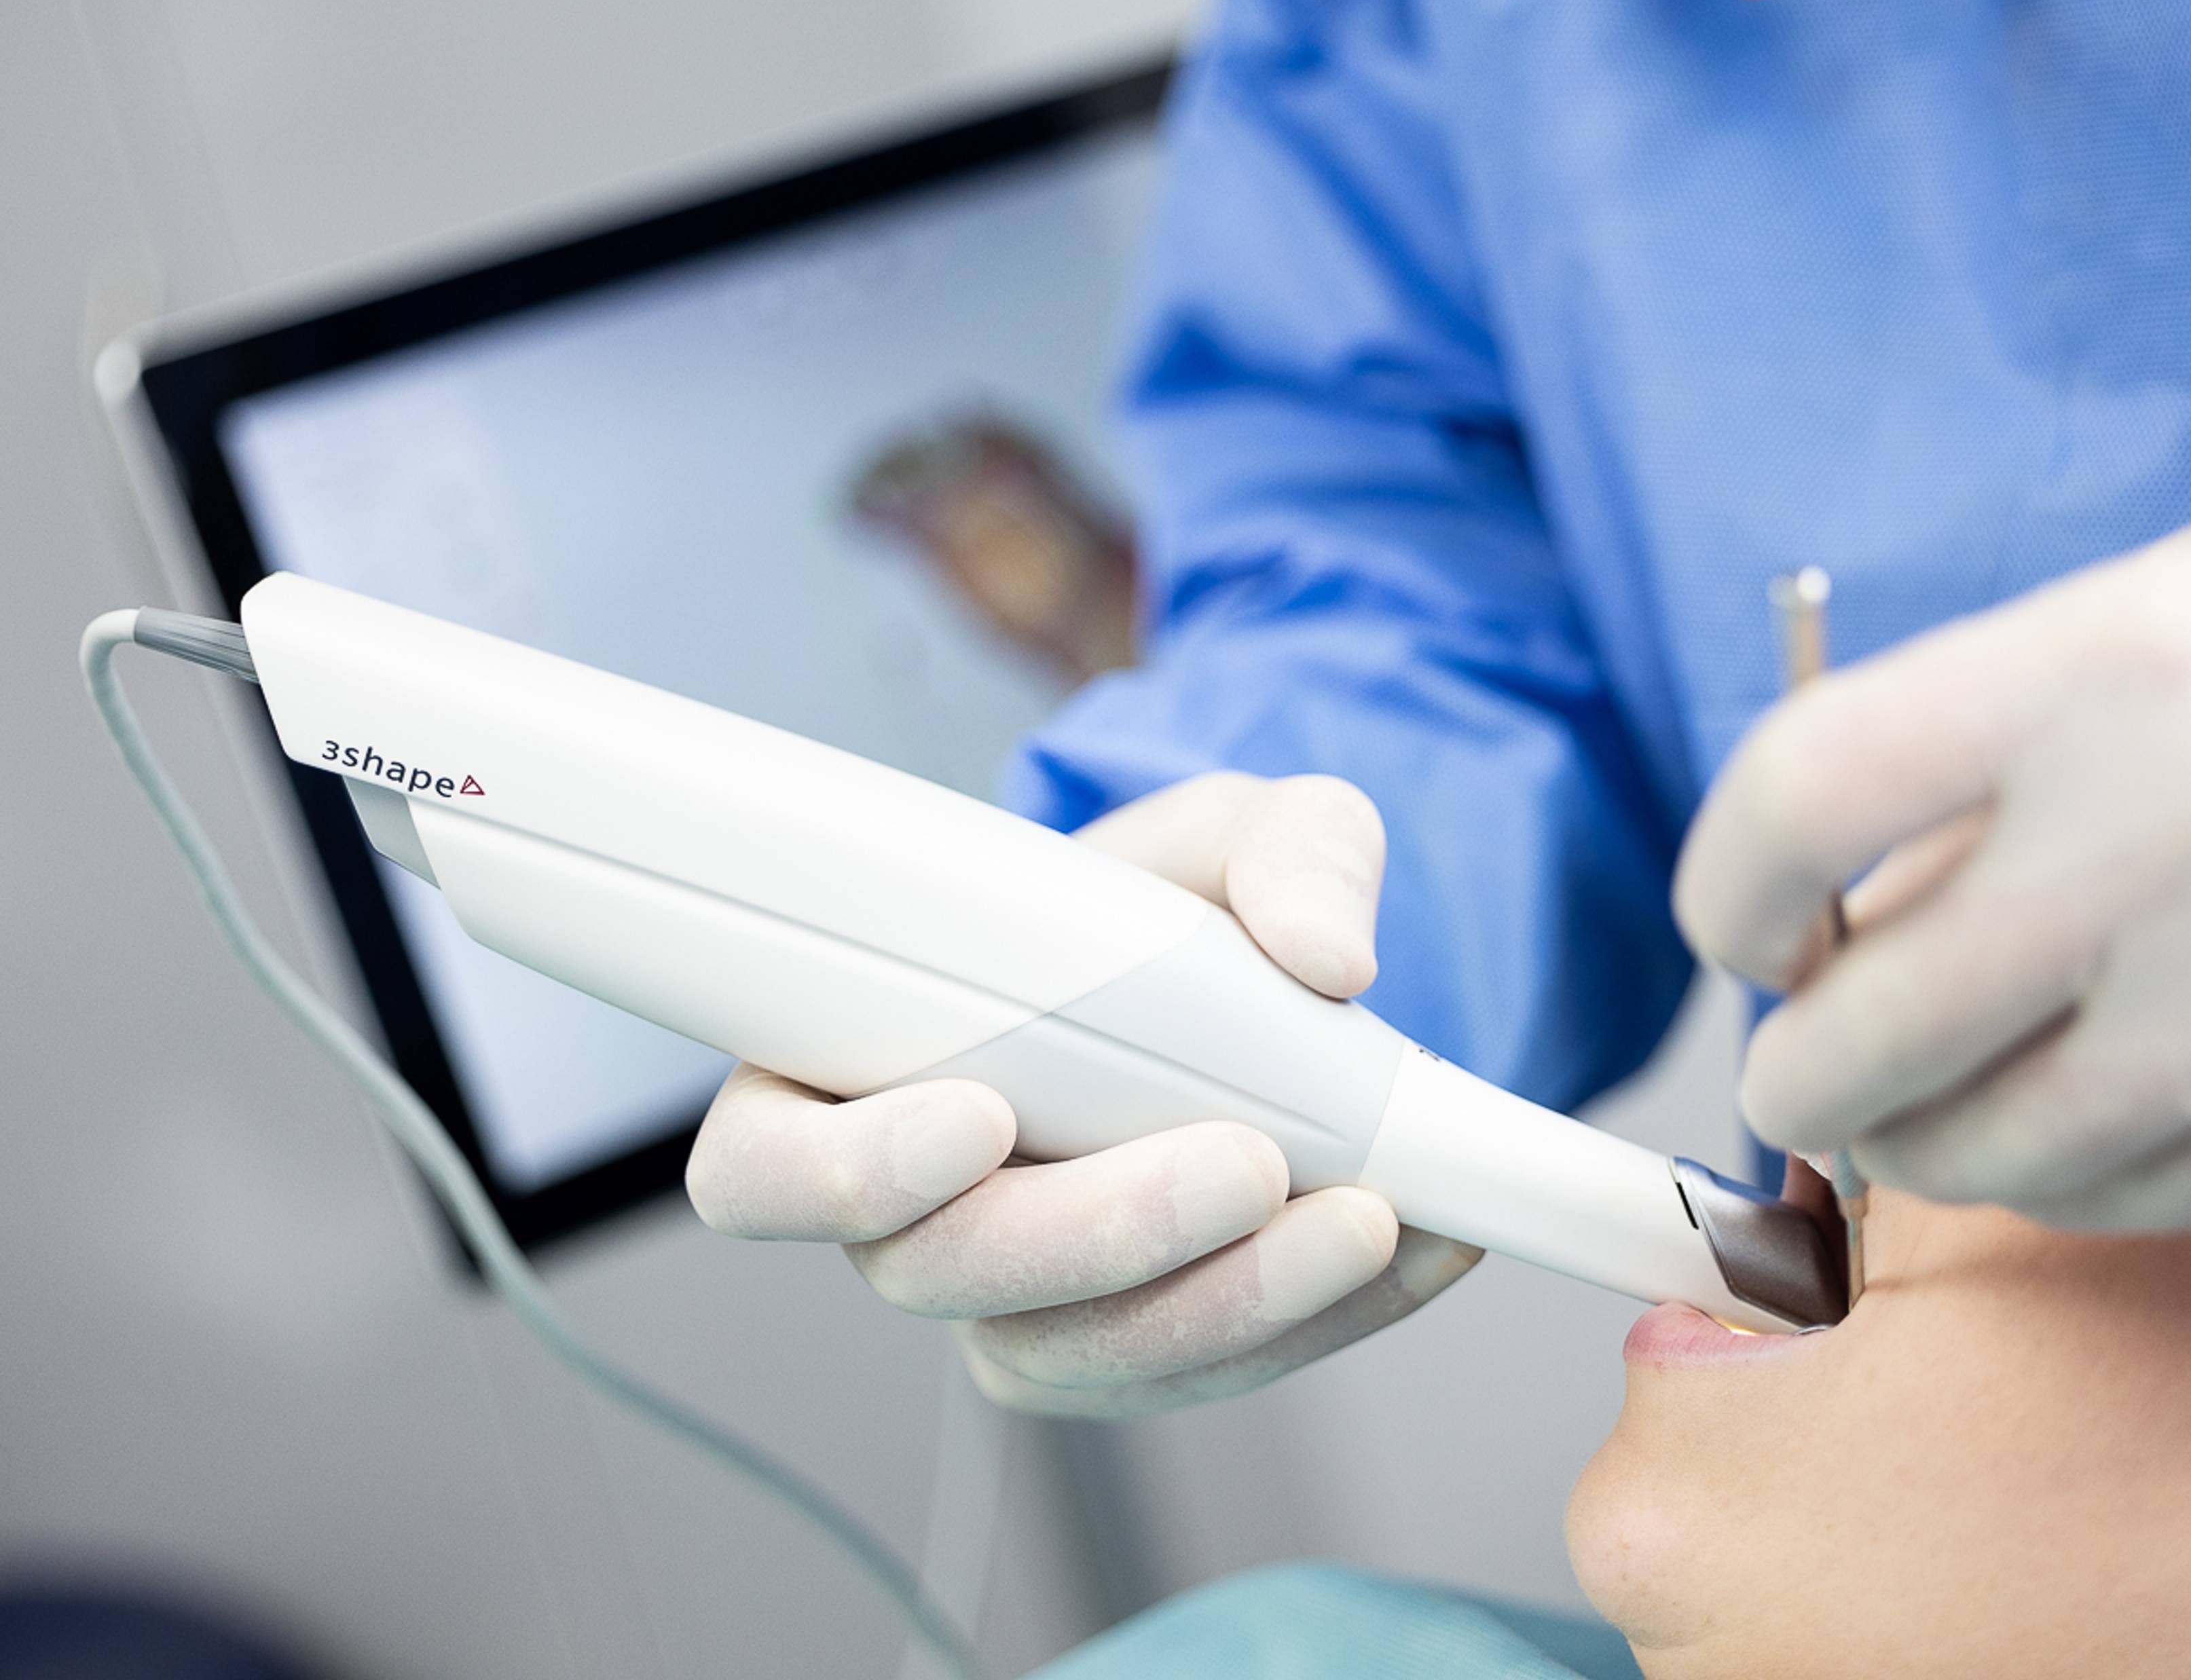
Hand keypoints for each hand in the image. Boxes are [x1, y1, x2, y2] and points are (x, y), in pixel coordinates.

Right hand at [684, 771, 1480, 1413]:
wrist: (1253, 989)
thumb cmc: (1176, 900)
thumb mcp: (1239, 826)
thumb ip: (1288, 849)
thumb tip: (1329, 954)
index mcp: (848, 1070)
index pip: (763, 1169)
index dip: (843, 1172)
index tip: (977, 1116)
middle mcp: (911, 1211)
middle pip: (943, 1278)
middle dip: (1102, 1234)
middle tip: (1246, 1164)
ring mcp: (1019, 1297)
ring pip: (1082, 1355)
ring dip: (1229, 1302)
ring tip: (1367, 1217)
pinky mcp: (1132, 1343)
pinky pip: (1203, 1373)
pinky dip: (1320, 1320)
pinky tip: (1417, 1246)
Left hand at [1674, 441, 2190, 1229]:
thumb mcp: (2190, 594)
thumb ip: (2007, 736)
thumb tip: (1850, 895)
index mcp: (2119, 657)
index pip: (1806, 792)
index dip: (1725, 886)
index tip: (1745, 930)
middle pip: (1876, 1025)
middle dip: (1800, 1075)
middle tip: (1801, 1072)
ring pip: (2008, 1154)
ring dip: (1924, 1151)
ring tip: (1920, 1116)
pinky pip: (2159, 1201)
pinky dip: (2077, 1186)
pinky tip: (2077, 1130)